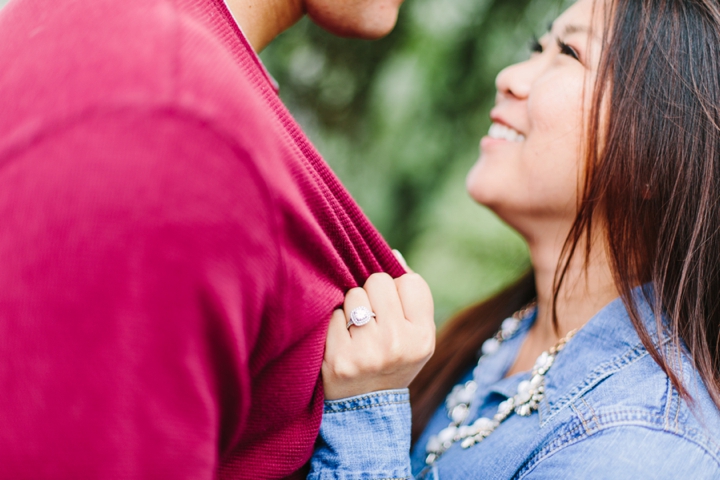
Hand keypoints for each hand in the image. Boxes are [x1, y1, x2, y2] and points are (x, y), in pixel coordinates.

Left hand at [322, 272, 434, 399]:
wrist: (366, 407)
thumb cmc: (392, 358)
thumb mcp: (416, 334)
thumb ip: (411, 296)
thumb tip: (392, 254)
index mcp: (423, 338)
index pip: (409, 280)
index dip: (398, 288)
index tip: (393, 306)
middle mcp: (398, 345)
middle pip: (379, 281)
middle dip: (372, 293)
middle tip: (372, 317)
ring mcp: (367, 353)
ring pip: (354, 293)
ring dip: (351, 306)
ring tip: (356, 329)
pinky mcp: (338, 359)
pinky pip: (332, 314)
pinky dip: (334, 322)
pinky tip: (341, 339)